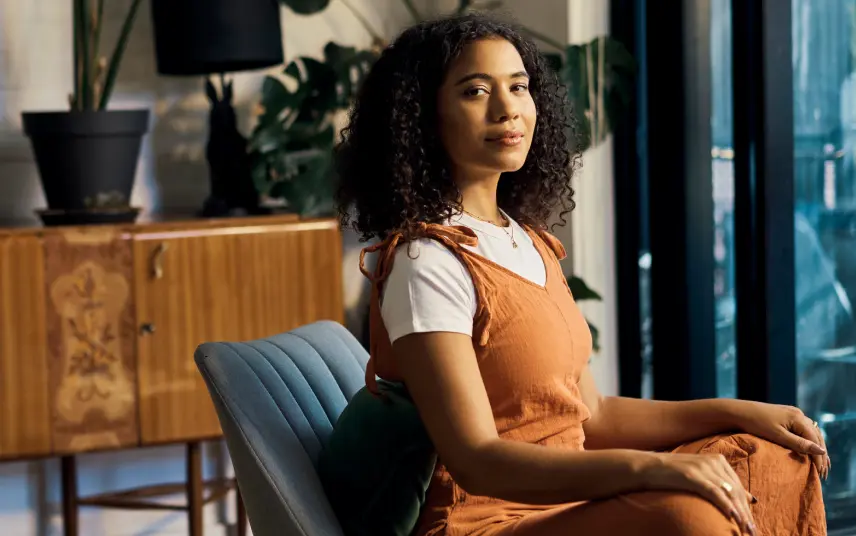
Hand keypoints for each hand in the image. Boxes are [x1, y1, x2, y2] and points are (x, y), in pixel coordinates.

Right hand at [641, 452, 756, 534]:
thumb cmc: (672, 474)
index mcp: (717, 460)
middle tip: (753, 531)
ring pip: (728, 493)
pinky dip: (724, 504)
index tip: (752, 524)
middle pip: (736, 490)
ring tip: (746, 529)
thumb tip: (750, 498)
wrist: (647, 467)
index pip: (738, 486)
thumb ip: (723, 484)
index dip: (746, 507)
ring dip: (740, 513)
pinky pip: (713, 491)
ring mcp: (702, 467)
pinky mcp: (692, 475)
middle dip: (746, 513)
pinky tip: (732, 516)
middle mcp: (713, 461)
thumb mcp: (701, 476)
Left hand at [734, 402, 829, 479]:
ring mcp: (792, 414)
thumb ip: (799, 444)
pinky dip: (808, 441)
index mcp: (798, 417)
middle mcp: (798, 414)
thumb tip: (821, 451)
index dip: (819, 457)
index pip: (815, 440)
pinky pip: (802, 430)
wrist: (737, 412)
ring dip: (816, 448)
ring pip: (811, 433)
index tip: (821, 473)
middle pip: (816, 436)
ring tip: (820, 465)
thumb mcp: (778, 436)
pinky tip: (808, 451)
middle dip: (821, 454)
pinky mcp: (785, 416)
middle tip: (823, 473)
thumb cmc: (755, 424)